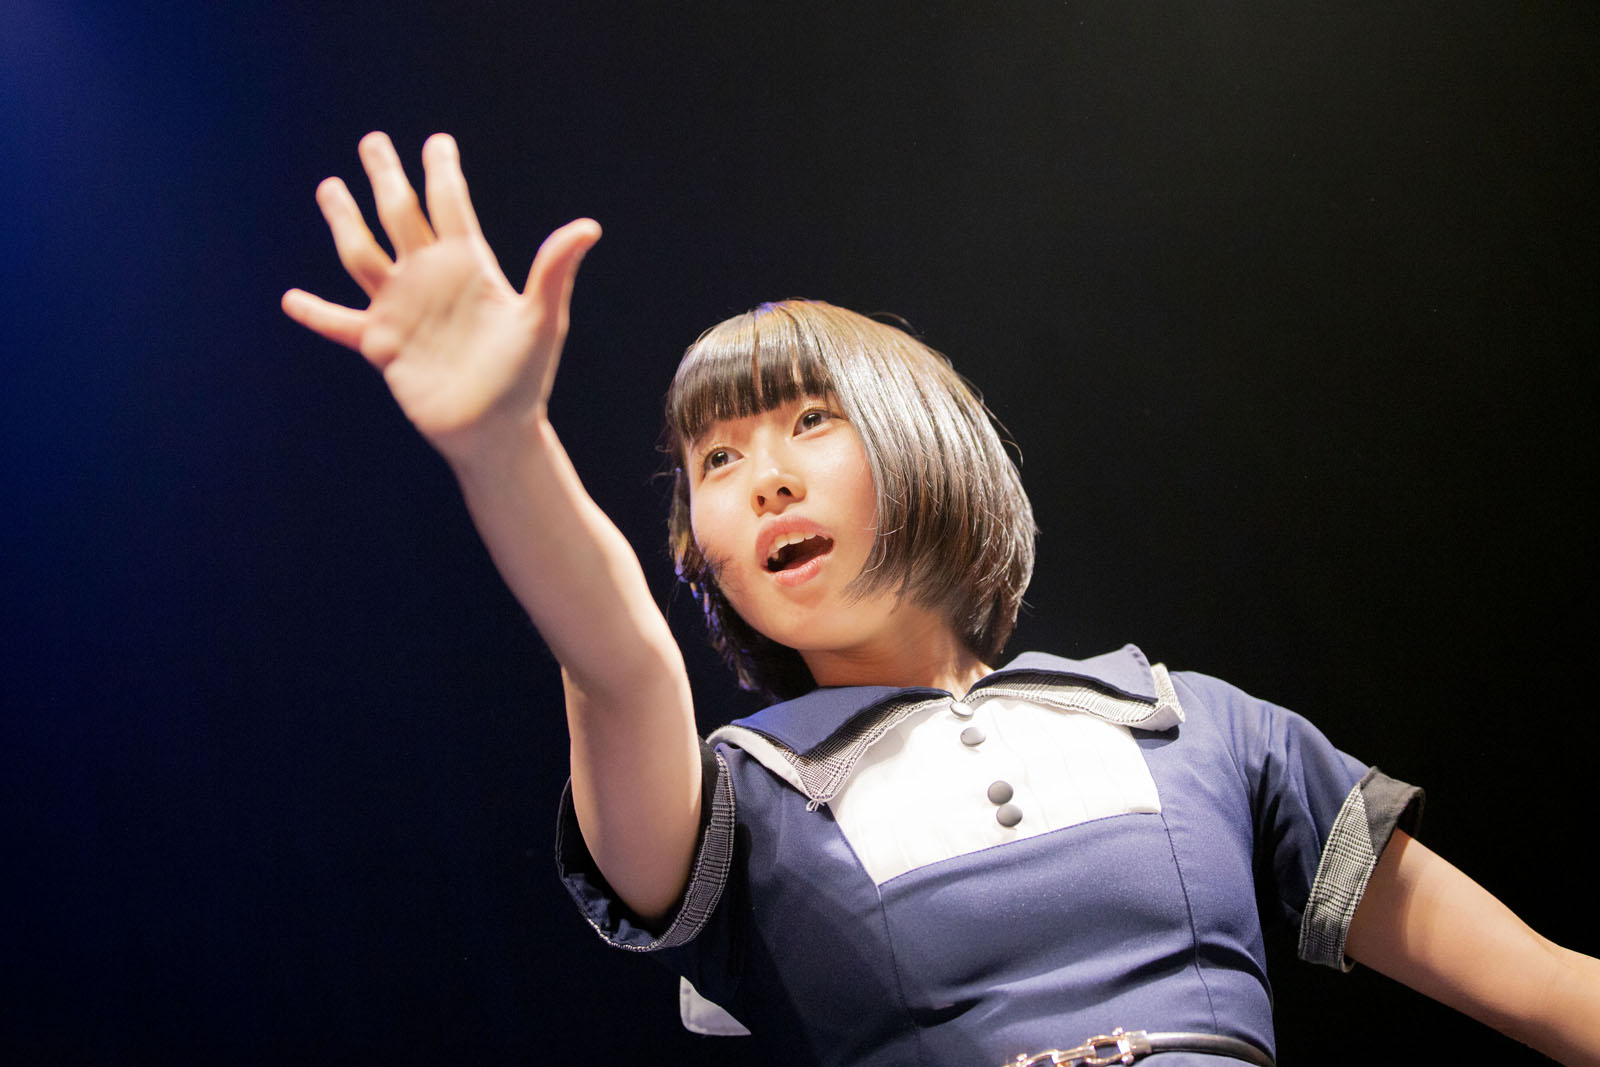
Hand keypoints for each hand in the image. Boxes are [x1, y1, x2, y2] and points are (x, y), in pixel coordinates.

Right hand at [282, 132, 599, 458]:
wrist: (496, 431)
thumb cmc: (525, 378)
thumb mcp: (541, 320)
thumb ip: (554, 270)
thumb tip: (589, 227)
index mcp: (468, 266)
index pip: (451, 206)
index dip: (442, 172)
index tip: (438, 142)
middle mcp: (431, 280)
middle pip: (400, 215)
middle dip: (386, 178)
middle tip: (373, 140)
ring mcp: (402, 309)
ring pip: (363, 254)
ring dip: (344, 221)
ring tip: (329, 188)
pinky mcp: (382, 344)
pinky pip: (340, 324)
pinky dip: (317, 313)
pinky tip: (291, 299)